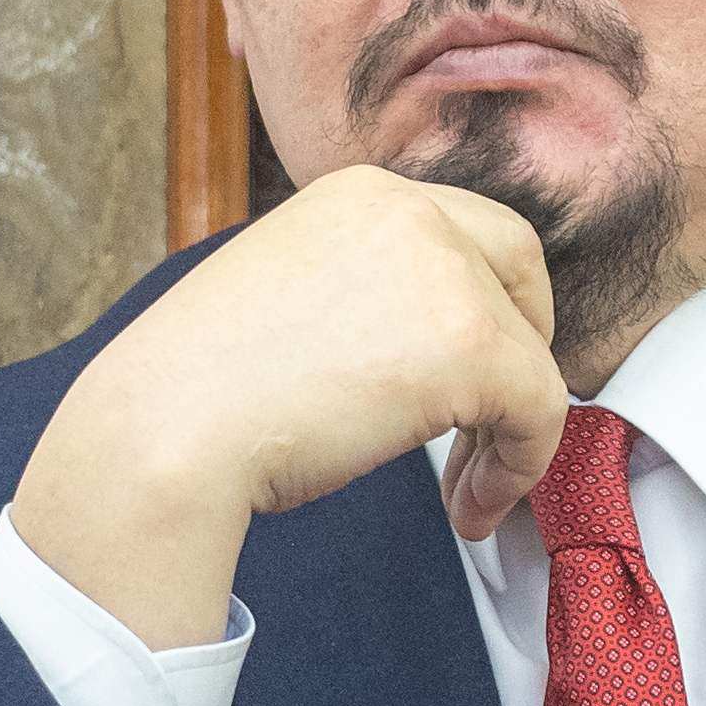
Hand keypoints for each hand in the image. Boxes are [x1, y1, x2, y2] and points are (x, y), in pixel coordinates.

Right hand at [8, 166, 569, 646]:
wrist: (166, 430)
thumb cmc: (204, 392)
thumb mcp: (295, 298)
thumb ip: (365, 295)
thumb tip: (424, 348)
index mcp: (359, 194)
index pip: (468, 231)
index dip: (487, 305)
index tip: (468, 379)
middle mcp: (407, 210)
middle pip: (520, 267)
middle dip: (521, 348)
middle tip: (492, 425)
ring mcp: (444, 271)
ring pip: (530, 353)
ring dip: (509, 430)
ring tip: (463, 490)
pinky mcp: (470, 344)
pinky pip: (539, 411)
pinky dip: (517, 470)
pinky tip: (467, 511)